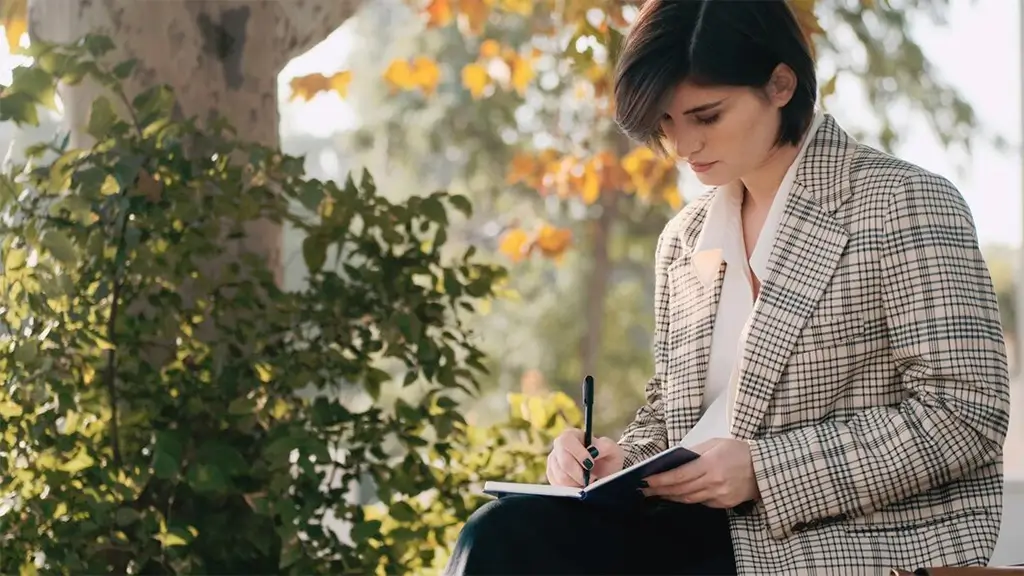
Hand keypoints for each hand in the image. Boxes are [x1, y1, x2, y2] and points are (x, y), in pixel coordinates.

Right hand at [546, 428, 623, 487]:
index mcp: (570, 435)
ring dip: (578, 483)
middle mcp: (558, 448)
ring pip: (561, 478)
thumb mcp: (612, 449)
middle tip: (592, 479)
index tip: (591, 464)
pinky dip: (573, 490)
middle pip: (563, 462)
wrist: (605, 473)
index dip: (578, 454)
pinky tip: (581, 486)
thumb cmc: (607, 458)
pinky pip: (559, 487)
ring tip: (588, 482)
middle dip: (580, 474)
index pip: (566, 441)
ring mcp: (553, 463)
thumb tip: (593, 449)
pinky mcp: (553, 478)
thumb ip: (604, 446)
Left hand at [640, 438, 758, 507]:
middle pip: (681, 490)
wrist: (764, 468)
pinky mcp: (724, 504)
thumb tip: (672, 459)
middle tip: (644, 490)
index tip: (646, 480)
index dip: (660, 480)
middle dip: (660, 490)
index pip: (679, 475)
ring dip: (671, 497)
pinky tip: (678, 495)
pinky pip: (701, 502)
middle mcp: (714, 482)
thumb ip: (693, 452)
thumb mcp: (715, 443)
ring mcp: (720, 496)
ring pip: (689, 499)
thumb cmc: (738, 451)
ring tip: (657, 493)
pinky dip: (688, 498)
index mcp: (710, 464)